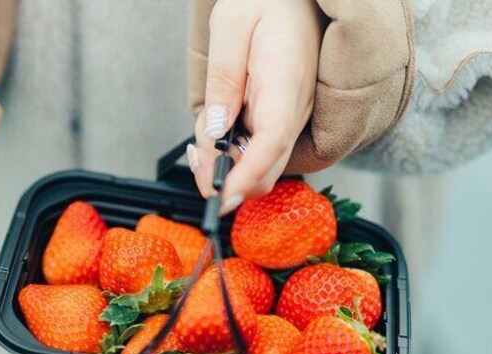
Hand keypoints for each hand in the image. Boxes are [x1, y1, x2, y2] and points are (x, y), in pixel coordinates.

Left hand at [189, 0, 321, 212]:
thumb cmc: (267, 3)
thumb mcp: (232, 27)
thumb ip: (223, 79)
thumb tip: (217, 129)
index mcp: (284, 84)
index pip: (271, 142)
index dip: (245, 176)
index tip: (220, 197)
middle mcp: (295, 108)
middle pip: (266, 168)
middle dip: (227, 178)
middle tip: (196, 161)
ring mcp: (292, 118)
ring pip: (260, 164)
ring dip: (227, 164)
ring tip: (205, 135)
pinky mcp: (283, 120)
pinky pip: (259, 151)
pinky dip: (234, 153)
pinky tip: (218, 131)